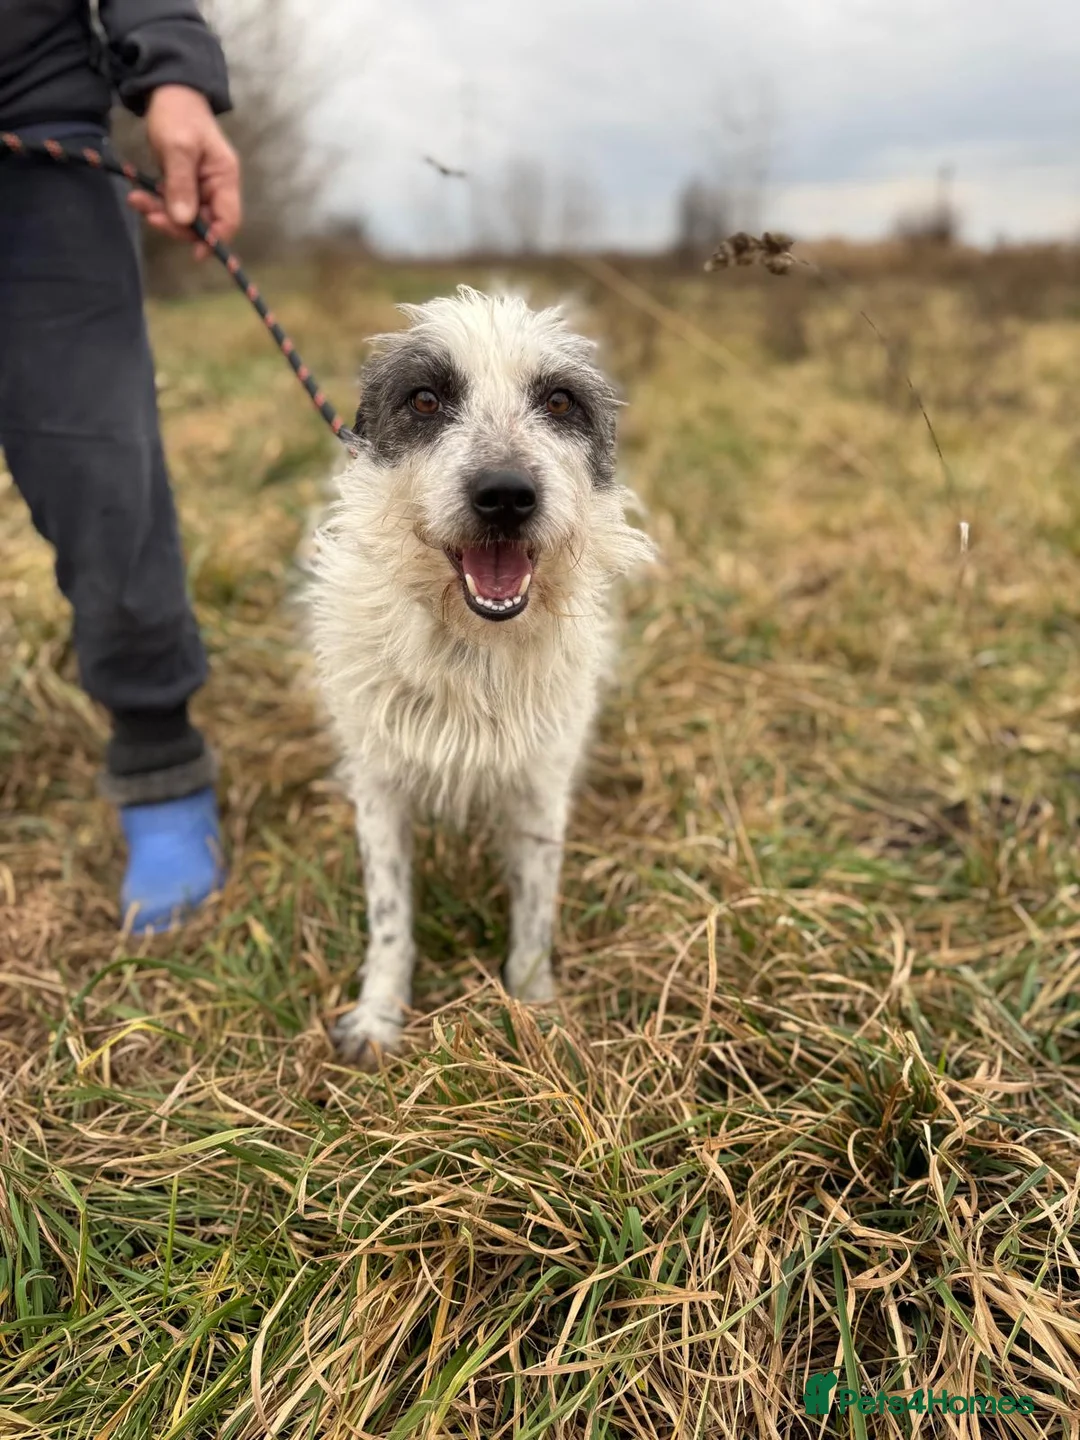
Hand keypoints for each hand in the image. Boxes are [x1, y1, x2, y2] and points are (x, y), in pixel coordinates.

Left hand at [127, 84, 240, 259]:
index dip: (214, 239)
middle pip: (204, 222)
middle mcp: (215, 186)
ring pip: (185, 215)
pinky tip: (138, 196)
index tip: (195, 252)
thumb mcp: (178, 148)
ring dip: (161, 214)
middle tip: (150, 216)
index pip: (228, 220)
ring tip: (137, 200)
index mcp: (224, 177)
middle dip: (177, 225)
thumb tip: (184, 220)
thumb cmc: (178, 115)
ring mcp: (199, 185)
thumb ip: (181, 185)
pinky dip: (156, 203)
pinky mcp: (183, 182)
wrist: (167, 90)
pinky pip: (172, 203)